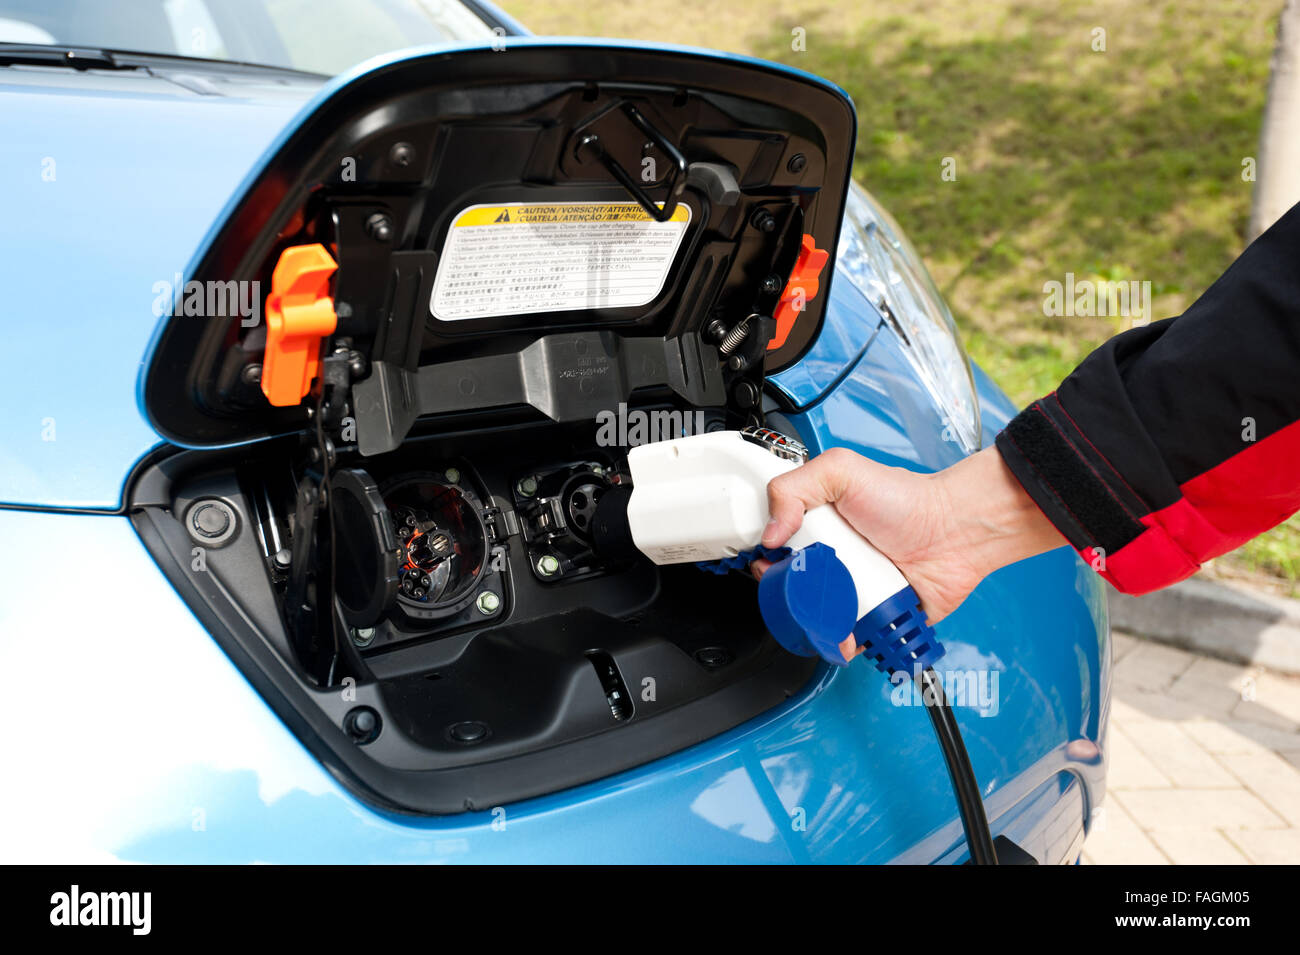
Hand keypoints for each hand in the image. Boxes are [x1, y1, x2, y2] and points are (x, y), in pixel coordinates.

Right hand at [751, 445, 1066, 659]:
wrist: (955, 532)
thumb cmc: (908, 500)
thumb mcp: (841, 472)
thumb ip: (793, 489)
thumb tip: (770, 534)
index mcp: (815, 525)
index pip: (774, 547)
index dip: (766, 558)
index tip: (770, 562)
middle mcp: (829, 558)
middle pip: (788, 586)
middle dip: (787, 593)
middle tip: (802, 585)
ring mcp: (849, 589)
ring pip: (813, 616)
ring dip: (812, 621)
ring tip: (827, 612)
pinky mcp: (869, 617)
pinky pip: (845, 637)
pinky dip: (841, 641)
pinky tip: (846, 633)